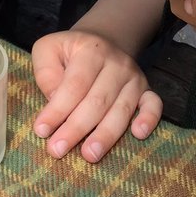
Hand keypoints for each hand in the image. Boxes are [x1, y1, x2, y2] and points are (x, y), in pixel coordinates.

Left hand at [31, 29, 162, 161]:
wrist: (102, 41)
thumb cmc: (70, 53)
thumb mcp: (48, 49)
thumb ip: (46, 72)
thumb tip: (54, 102)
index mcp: (90, 51)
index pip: (74, 85)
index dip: (58, 110)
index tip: (41, 131)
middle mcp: (116, 63)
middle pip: (97, 101)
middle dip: (76, 128)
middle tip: (57, 150)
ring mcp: (134, 77)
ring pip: (122, 109)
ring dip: (106, 135)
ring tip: (90, 155)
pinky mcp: (146, 90)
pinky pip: (154, 105)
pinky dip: (149, 119)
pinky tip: (138, 135)